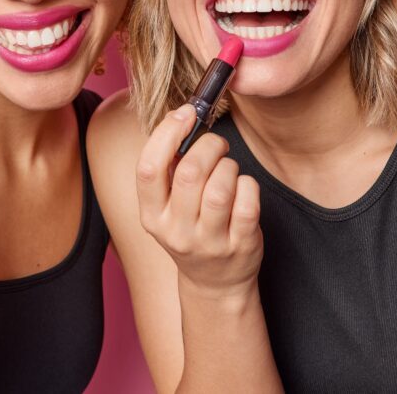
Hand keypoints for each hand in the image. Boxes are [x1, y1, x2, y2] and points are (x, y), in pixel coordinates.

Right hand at [136, 104, 262, 297]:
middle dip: (208, 146)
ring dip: (228, 166)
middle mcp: (176, 232)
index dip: (167, 134)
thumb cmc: (191, 229)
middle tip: (216, 145)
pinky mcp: (241, 244)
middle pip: (190, 173)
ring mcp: (209, 242)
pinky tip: (242, 188)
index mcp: (151, 216)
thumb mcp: (167, 207)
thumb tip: (184, 118)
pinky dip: (247, 184)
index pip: (148, 169)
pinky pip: (248, 200)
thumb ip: (170, 169)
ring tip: (228, 170)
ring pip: (221, 186)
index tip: (186, 114)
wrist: (215, 282)